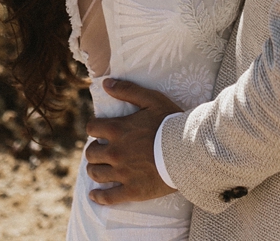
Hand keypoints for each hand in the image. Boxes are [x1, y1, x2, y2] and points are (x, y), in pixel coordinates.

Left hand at [83, 78, 182, 205]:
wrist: (188, 151)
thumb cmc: (171, 123)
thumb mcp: (152, 100)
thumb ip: (128, 90)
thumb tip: (106, 83)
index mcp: (117, 130)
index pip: (92, 128)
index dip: (95, 128)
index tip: (100, 131)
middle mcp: (115, 152)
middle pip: (91, 153)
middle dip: (94, 150)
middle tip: (102, 150)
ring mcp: (122, 173)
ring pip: (96, 173)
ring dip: (95, 169)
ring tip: (100, 168)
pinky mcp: (131, 190)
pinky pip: (108, 197)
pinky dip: (99, 197)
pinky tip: (95, 195)